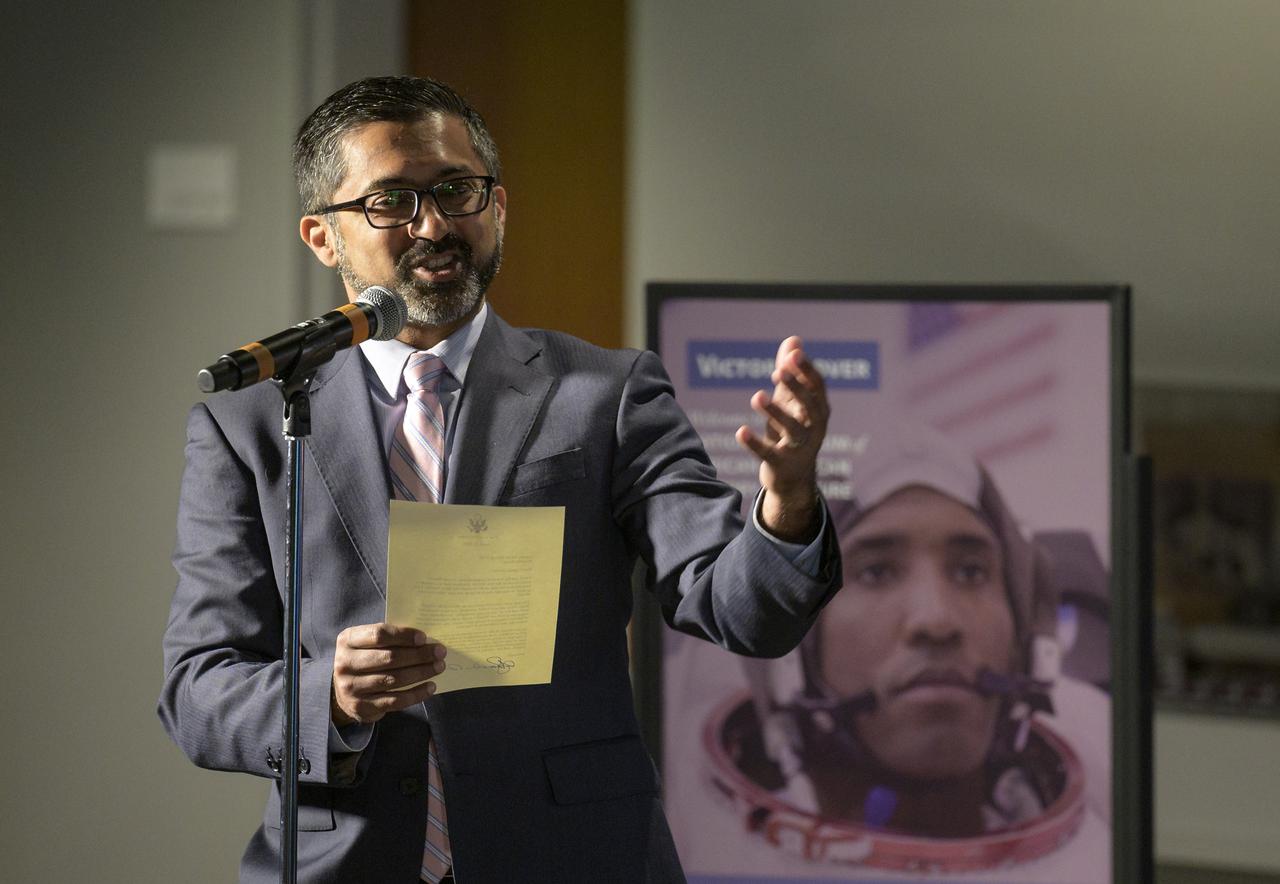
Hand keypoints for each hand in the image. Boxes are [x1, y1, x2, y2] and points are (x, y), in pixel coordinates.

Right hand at [331, 623, 446, 725]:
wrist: (341, 690)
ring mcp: (352, 687)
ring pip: (394, 679)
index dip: (404, 636)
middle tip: (439, 652)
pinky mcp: (362, 707)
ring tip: (438, 667)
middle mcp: (346, 664)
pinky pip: (395, 700)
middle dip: (418, 655)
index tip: (424, 638)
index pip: (379, 635)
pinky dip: (416, 694)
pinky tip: (430, 687)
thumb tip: (423, 639)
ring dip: (421, 672)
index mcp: (348, 640)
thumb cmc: (363, 659)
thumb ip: (388, 638)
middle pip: (389, 658)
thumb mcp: (366, 643)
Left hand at [735, 336, 828, 542]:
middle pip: (809, 406)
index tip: (793, 355)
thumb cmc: (793, 432)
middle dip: (796, 388)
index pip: (817, 387)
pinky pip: (768, 453)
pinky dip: (754, 443)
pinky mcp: (782, 464)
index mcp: (819, 410)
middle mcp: (815, 428)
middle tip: (778, 371)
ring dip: (775, 412)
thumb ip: (790, 371)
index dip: (806, 371)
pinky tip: (740, 431)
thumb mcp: (791, 402)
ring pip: (792, 429)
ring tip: (756, 396)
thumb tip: (793, 340)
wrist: (793, 478)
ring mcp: (800, 448)